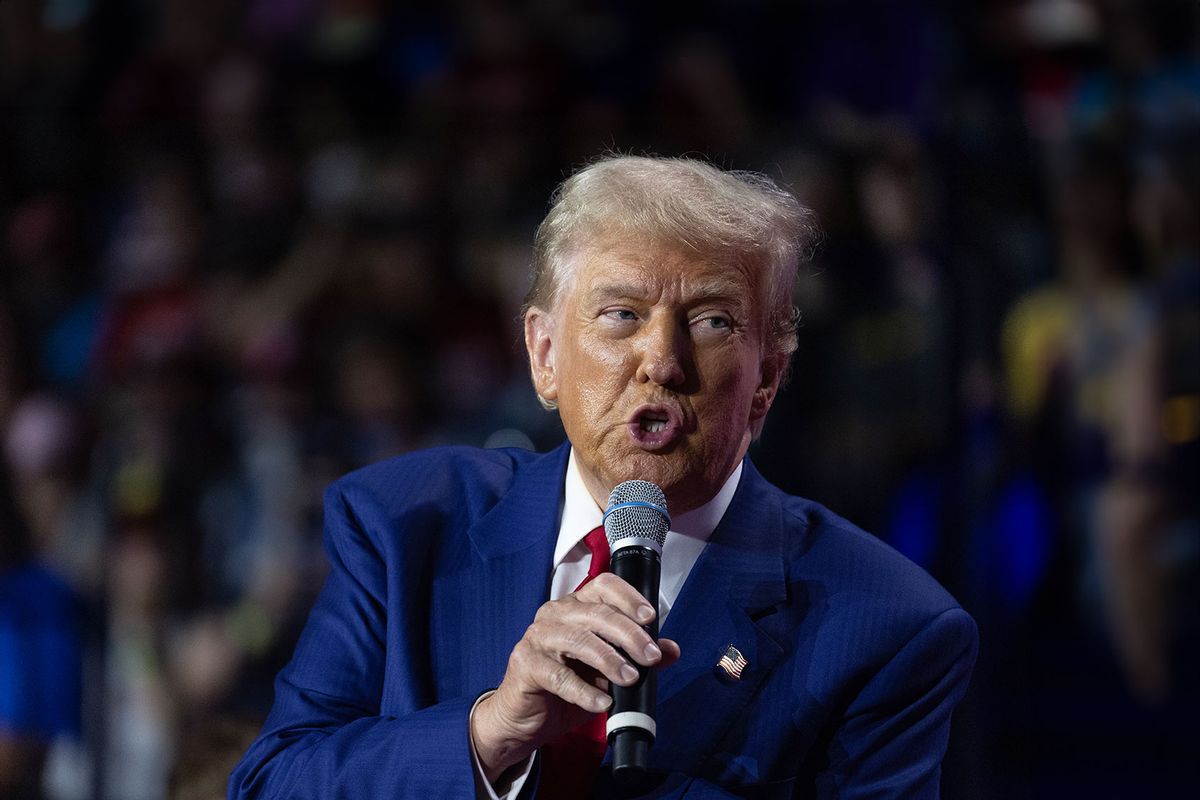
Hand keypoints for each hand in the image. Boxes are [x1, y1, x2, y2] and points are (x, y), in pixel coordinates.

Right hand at [470, 573, 680, 781]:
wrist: (527, 718)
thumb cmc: (568, 686)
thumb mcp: (608, 672)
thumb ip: (637, 657)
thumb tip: (671, 649)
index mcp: (576, 606)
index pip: (604, 586)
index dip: (629, 598)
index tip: (650, 617)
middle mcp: (556, 614)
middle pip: (596, 613)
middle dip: (628, 635)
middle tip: (650, 657)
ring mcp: (538, 637)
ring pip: (578, 640)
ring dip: (609, 659)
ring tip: (630, 678)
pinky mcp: (525, 663)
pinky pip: (558, 675)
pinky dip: (584, 690)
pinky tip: (601, 702)